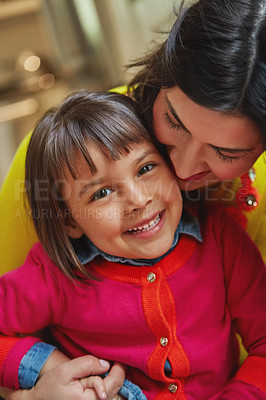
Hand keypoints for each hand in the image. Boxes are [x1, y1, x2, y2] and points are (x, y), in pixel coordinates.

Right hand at [0, 355, 125, 399]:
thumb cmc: (50, 387)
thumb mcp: (66, 370)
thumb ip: (87, 364)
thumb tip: (106, 364)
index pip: (114, 383)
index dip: (119, 369)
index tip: (120, 359)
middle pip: (116, 390)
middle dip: (115, 375)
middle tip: (111, 364)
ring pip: (113, 396)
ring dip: (112, 383)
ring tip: (104, 373)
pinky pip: (106, 398)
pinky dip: (107, 389)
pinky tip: (101, 382)